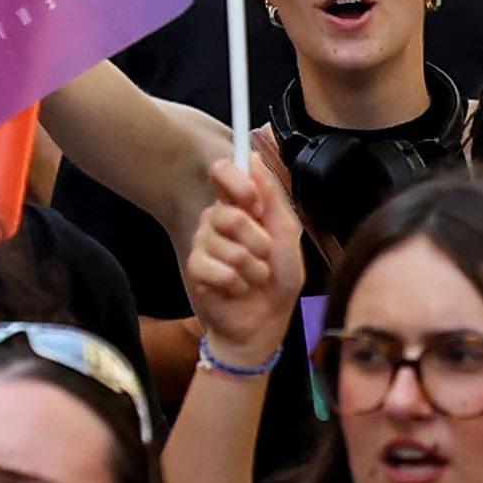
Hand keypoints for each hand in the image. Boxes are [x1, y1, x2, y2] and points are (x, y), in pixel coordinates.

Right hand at [181, 145, 300, 368]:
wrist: (266, 322)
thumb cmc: (279, 279)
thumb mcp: (286, 236)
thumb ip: (273, 199)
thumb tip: (254, 160)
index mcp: (239, 205)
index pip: (223, 172)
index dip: (237, 183)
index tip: (255, 203)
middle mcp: (216, 220)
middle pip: (228, 215)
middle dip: (257, 240)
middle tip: (265, 255)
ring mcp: (203, 244)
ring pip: (226, 246)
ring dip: (252, 268)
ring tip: (255, 277)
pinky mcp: (196, 269)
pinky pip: (216, 270)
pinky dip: (237, 284)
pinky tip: (239, 289)